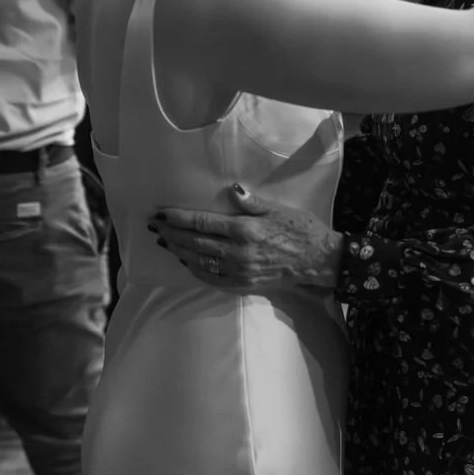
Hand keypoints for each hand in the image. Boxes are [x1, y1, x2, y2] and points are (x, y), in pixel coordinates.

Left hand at [149, 184, 342, 289]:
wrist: (318, 260)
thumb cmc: (300, 229)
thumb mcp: (278, 208)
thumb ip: (251, 202)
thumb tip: (231, 190)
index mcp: (245, 230)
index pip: (202, 223)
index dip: (179, 218)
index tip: (162, 213)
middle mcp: (238, 253)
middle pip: (195, 243)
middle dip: (172, 234)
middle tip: (156, 226)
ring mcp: (239, 271)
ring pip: (200, 262)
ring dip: (180, 252)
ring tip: (166, 242)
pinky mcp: (244, 284)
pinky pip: (212, 279)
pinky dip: (196, 270)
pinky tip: (187, 261)